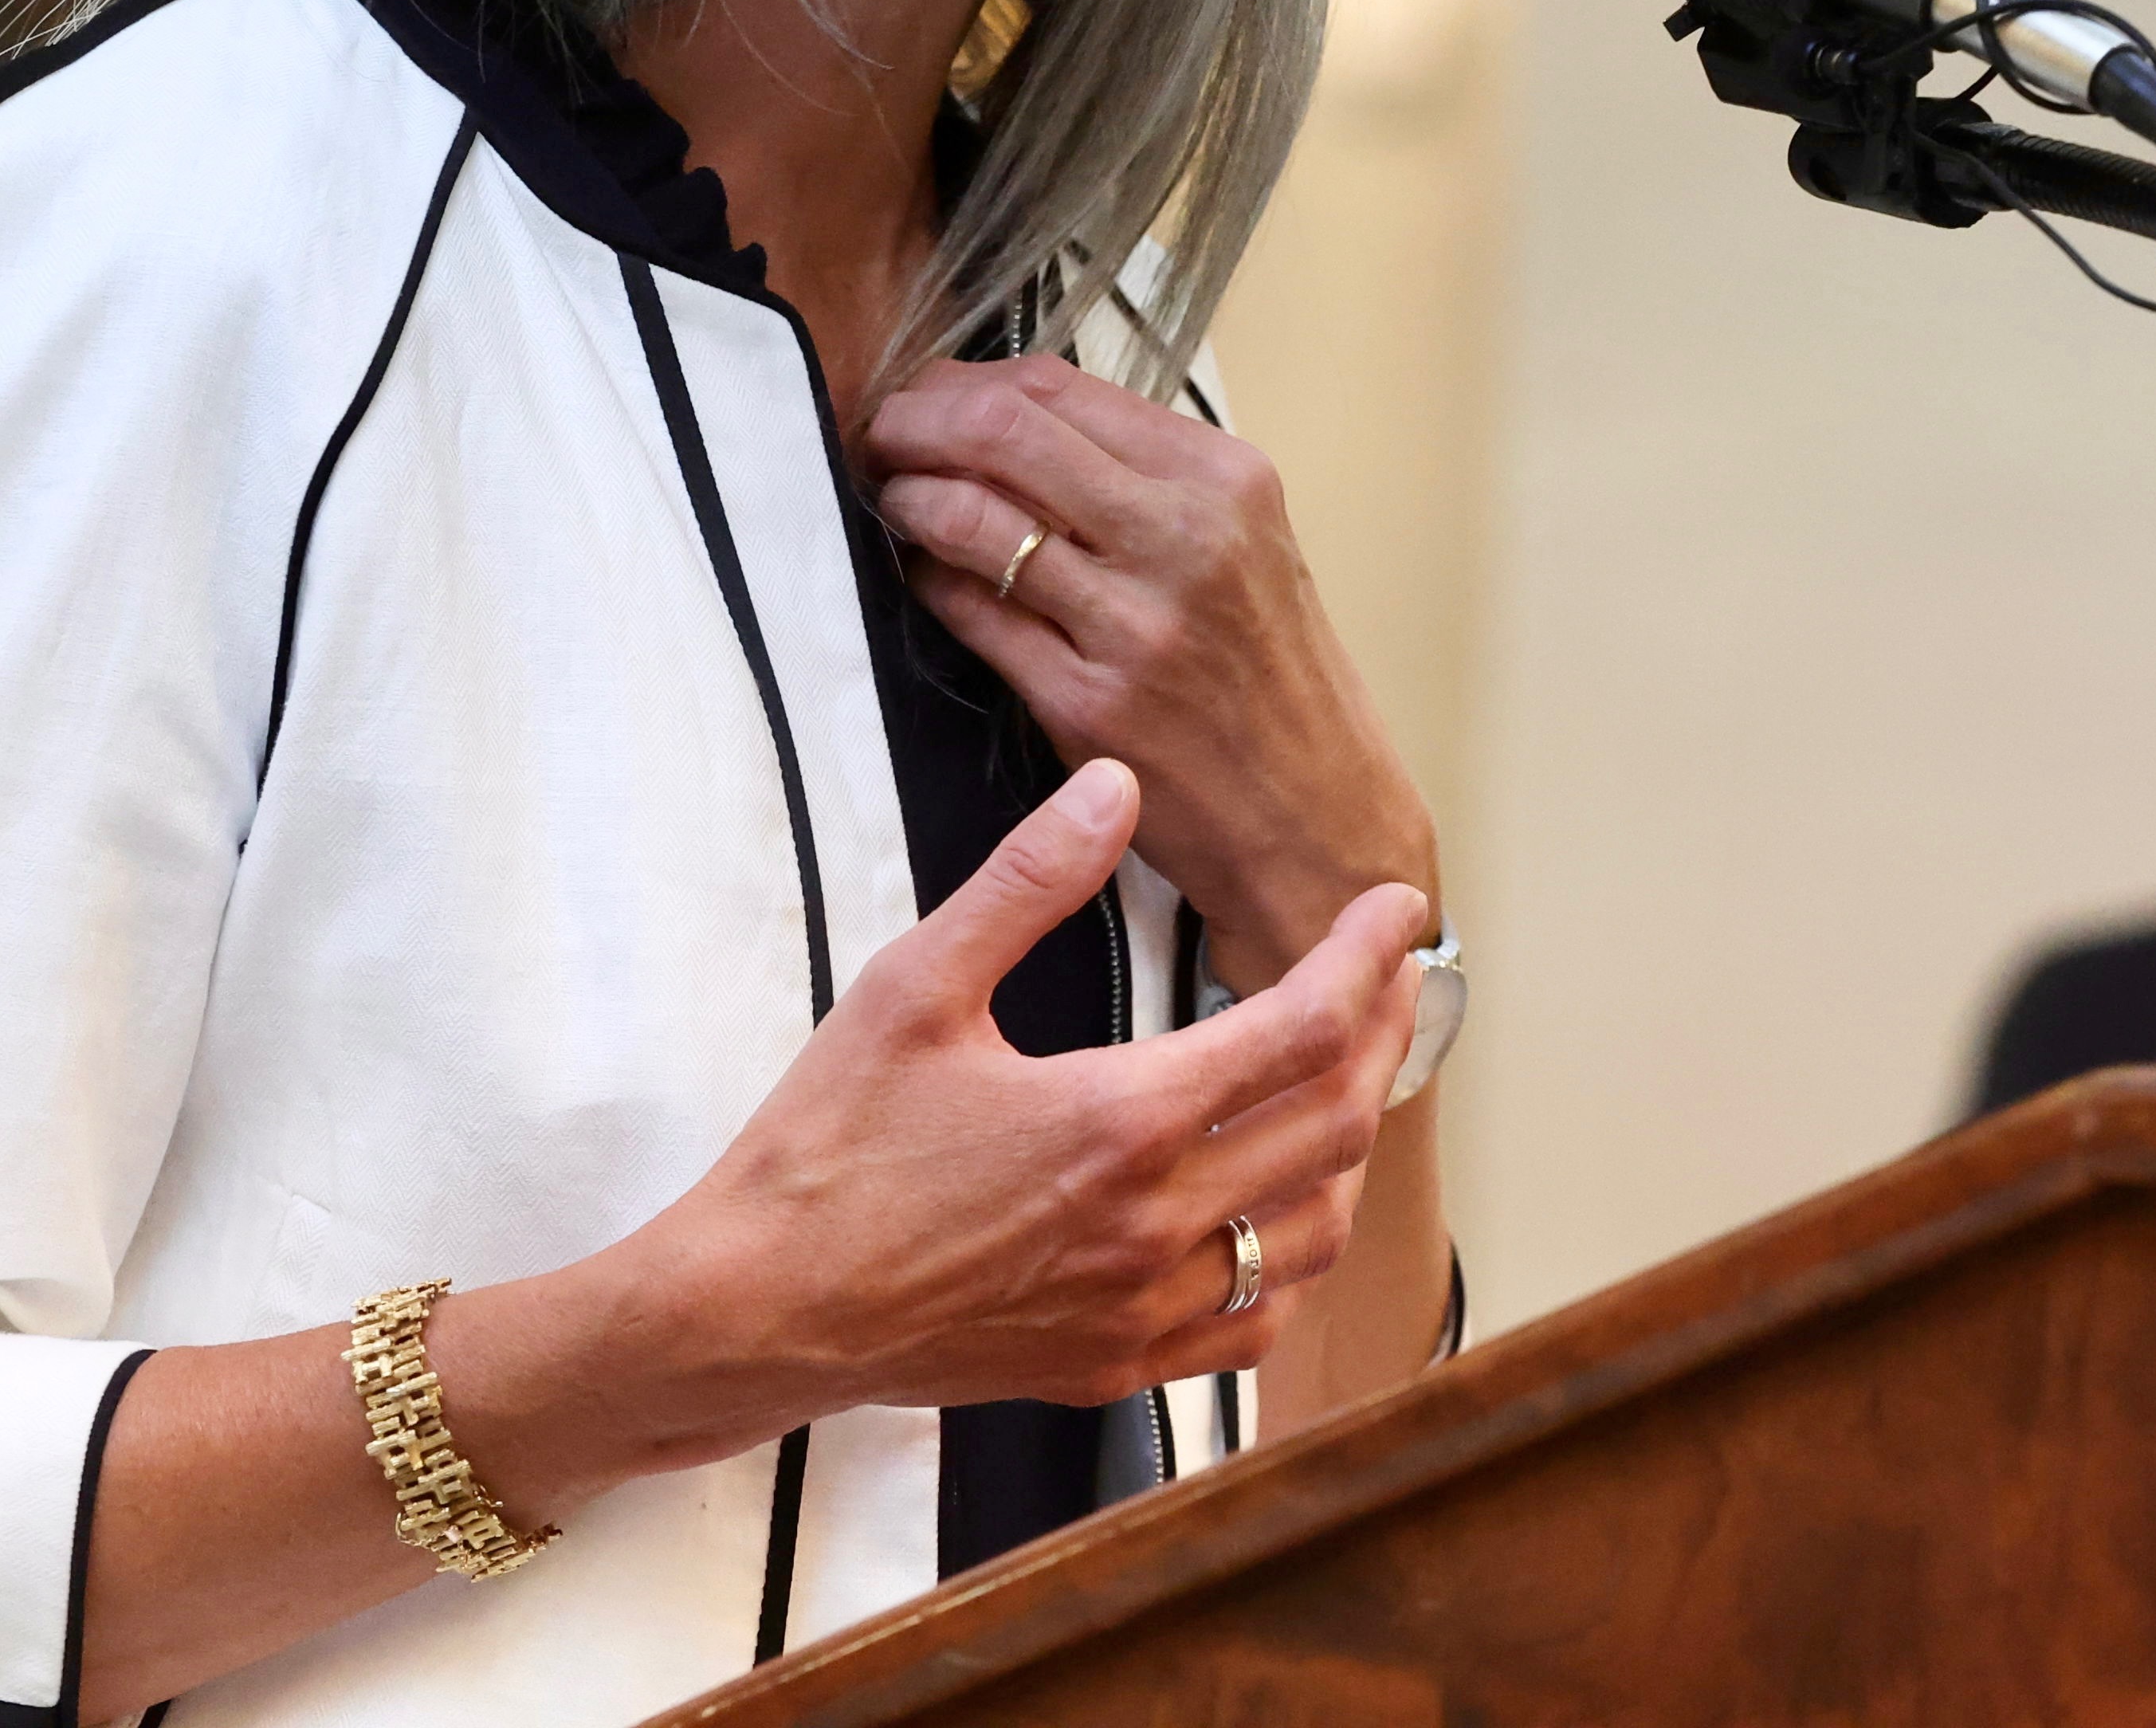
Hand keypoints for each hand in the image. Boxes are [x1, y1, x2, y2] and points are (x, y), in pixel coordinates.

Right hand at [609, 759, 1419, 1428]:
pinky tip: (1282, 1215)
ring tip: (1351, 1076)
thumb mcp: (914, 985)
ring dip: (1351, 1145)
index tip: (1394, 907)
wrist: (761, 1307)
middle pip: (1334, 1122)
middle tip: (1391, 973)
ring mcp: (1141, 1309)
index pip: (1303, 1028)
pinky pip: (1253, 1325)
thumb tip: (1114, 788)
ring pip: (1311, 1230)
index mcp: (1121, 1119)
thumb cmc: (828, 1146)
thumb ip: (1027, 881)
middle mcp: (1155, 1223)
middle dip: (1383, 1033)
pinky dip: (1293, 1260)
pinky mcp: (1112, 1367)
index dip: (1367, 958)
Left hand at [865, 356, 1436, 984]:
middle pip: (1005, 431)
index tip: (928, 398)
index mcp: (1225, 479)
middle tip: (882, 436)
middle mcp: (1185, 538)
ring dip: (909, 497)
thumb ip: (1142, 476)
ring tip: (895, 500)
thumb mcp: (1242, 545)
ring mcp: (1134, 623)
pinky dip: (931, 580)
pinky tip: (928, 576)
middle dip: (917, 421)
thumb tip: (1008, 414)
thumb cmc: (1273, 677)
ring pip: (972, 519)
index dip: (966, 384)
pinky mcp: (1087, 705)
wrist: (1319, 818)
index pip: (1059, 387)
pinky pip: (971, 613)